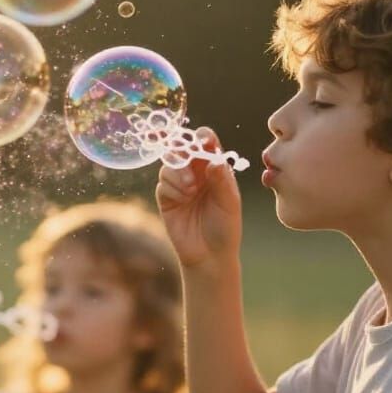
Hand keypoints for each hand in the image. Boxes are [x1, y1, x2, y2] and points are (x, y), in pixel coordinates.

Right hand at [155, 127, 241, 269]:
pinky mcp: (166, 198)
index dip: (202, 138)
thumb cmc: (225, 228)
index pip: (206, 144)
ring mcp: (179, 185)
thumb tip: (213, 160)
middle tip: (189, 161)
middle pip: (182, 149)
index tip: (202, 139)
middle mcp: (196, 173)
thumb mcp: (229, 203)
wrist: (209, 255)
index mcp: (214, 169)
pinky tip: (182, 199)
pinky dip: (172, 187)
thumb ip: (221, 180)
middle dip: (183, 152)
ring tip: (190, 189)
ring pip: (169, 164)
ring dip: (178, 173)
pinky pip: (162, 183)